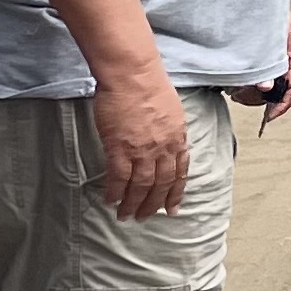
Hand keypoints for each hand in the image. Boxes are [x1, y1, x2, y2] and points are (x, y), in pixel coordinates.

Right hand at [94, 58, 190, 218]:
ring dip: (133, 203)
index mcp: (177, 138)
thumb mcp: (173, 110)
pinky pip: (118, 178)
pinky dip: (115, 192)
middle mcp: (163, 148)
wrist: (133, 74)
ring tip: (126, 216)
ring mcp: (142, 150)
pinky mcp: (120, 148)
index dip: (176, 192)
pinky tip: (111, 200)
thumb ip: (172, 131)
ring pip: (140, 186)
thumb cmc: (151, 84)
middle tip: (145, 217)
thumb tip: (170, 144)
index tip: (173, 208)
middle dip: (154, 204)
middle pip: (161, 184)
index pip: (180, 172)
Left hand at [232, 14, 290, 129]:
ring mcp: (271, 58)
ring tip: (232, 86)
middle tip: (239, 94)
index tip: (272, 115)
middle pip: (280, 88)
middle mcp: (285, 54)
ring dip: (248, 91)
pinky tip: (232, 81)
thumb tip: (266, 87)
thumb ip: (264, 60)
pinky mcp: (258, 60)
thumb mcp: (263, 33)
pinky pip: (256, 81)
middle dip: (259, 97)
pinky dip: (244, 85)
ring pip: (266, 88)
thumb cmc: (254, 7)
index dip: (286, 101)